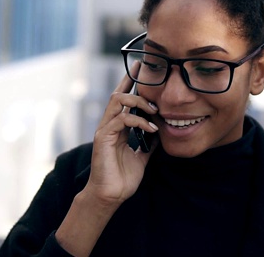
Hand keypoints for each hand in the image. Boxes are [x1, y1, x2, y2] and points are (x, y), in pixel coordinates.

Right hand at [84, 69, 158, 206]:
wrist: (111, 195)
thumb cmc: (123, 178)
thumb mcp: (142, 156)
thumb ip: (148, 141)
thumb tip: (160, 131)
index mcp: (117, 127)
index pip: (123, 99)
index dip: (130, 82)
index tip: (140, 67)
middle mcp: (109, 125)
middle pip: (118, 94)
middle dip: (131, 82)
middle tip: (151, 81)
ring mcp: (105, 130)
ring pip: (117, 102)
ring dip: (138, 102)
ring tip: (154, 111)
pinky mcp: (103, 138)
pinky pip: (121, 120)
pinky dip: (138, 121)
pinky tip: (150, 128)